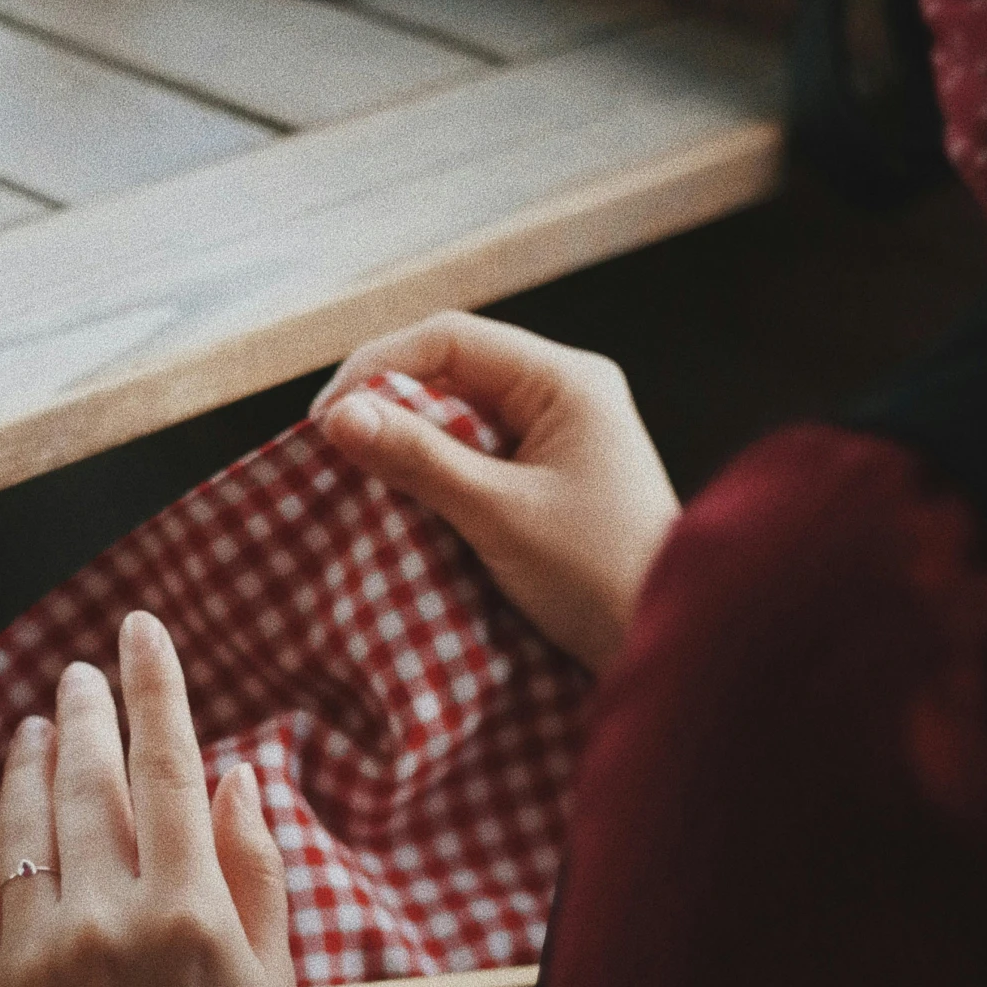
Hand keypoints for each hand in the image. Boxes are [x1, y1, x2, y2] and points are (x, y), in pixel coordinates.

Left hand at [0, 617, 294, 986]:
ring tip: (40, 721)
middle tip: (83, 671)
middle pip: (90, 780)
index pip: (169, 767)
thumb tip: (239, 777)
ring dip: (31, 758)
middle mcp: (109, 919)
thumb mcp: (278, 985)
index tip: (141, 630)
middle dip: (87, 708)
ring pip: (24, 821)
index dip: (156, 687)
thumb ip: (258, 874)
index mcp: (192, 913)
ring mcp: (38, 954)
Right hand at [313, 312, 678, 674]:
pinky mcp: (552, 481)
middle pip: (453, 373)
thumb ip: (419, 460)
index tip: (324, 420)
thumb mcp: (499, 515)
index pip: (451, 339)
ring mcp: (562, 438)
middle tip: (331, 451)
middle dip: (388, 406)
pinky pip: (479, 458)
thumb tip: (337, 416)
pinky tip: (402, 503)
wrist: (662, 647)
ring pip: (461, 418)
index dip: (377, 368)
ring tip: (357, 477)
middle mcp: (567, 395)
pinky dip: (436, 475)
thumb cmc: (598, 578)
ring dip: (408, 443)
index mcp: (567, 381)